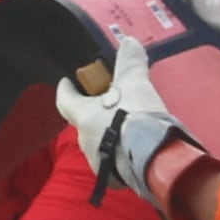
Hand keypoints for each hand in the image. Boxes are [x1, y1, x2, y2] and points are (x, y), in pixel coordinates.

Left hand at [55, 36, 183, 202]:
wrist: (154, 158)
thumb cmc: (137, 119)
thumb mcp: (136, 84)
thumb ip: (130, 63)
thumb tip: (128, 41)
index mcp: (83, 116)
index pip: (65, 101)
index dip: (65, 90)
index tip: (66, 82)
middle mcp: (84, 140)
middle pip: (84, 122)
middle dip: (94, 114)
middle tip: (110, 104)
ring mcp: (96, 161)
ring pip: (98, 143)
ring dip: (108, 135)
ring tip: (127, 128)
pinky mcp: (112, 178)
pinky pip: (111, 163)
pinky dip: (119, 154)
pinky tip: (133, 149)